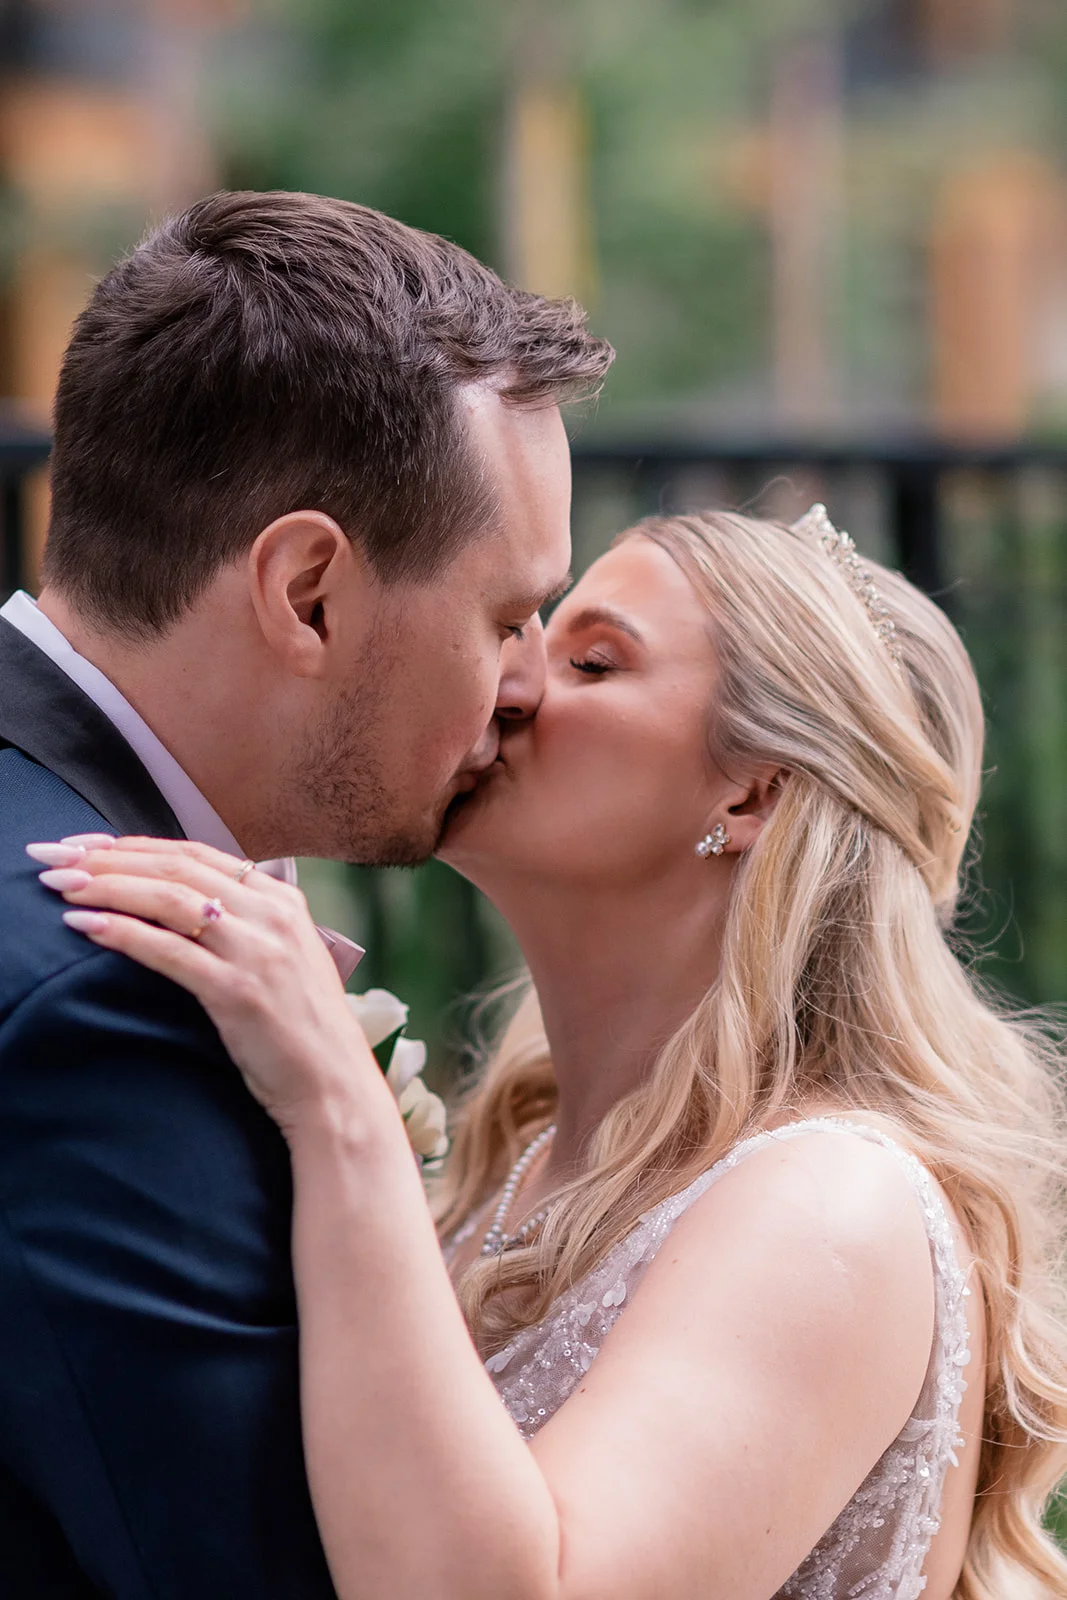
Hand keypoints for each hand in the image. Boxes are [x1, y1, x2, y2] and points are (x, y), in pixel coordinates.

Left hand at [30, 835, 393, 1139]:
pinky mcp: (239, 992)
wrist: (335, 1087)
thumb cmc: (301, 1030)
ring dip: (108, 887)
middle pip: (176, 869)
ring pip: (170, 899)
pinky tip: (87, 926)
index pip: (196, 855)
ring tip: (62, 885)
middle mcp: (273, 915)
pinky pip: (169, 951)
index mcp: (283, 900)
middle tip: (56, 857)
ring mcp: (258, 951)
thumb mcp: (283, 959)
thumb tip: (178, 904)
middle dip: (108, 858)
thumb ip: (244, 924)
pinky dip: (124, 933)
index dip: (134, 845)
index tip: (86, 845)